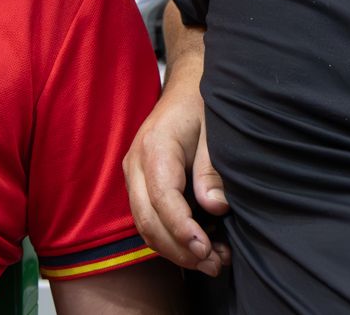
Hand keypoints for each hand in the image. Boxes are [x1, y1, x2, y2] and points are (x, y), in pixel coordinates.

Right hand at [123, 65, 229, 276]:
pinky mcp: (139, 184)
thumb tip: (214, 208)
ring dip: (177, 250)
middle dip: (180, 250)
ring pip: (146, 226)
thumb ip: (212, 168)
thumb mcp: (215, 129)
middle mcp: (135, 164)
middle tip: (215, 265)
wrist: (187, 85)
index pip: (162, 199)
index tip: (206, 249)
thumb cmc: (202, 104)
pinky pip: (150, 219)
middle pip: (148, 221)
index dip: (182, 230)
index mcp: (154, 148)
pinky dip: (172, 239)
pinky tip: (202, 246)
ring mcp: (133, 175)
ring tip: (213, 262)